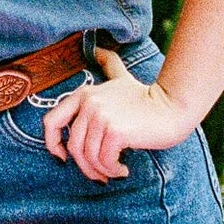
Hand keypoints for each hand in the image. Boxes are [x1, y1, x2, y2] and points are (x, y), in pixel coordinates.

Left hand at [41, 56, 194, 181]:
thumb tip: (97, 48)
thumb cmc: (147, 98)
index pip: (51, 121)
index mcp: (84, 94)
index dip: (52, 144)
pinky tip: (123, 170)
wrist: (173, 107)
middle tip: (100, 175)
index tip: (64, 158)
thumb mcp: (121, 78)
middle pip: (73, 147)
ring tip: (114, 171)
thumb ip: (108, 64)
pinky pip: (104, 161)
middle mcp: (89, 104)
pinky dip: (113, 170)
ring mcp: (101, 117)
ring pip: (89, 157)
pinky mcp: (115, 131)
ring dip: (101, 171)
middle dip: (85, 167)